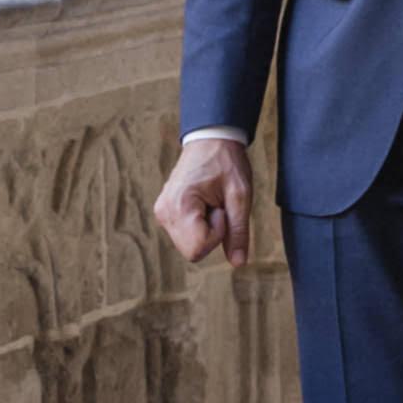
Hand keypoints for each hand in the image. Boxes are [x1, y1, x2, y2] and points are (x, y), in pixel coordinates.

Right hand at [153, 132, 255, 266]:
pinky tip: (203, 204)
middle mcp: (164, 212)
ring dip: (205, 230)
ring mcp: (162, 212)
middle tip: (217, 205)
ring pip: (189, 246)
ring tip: (210, 202)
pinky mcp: (164, 213)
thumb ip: (239, 232)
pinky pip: (185, 236)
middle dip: (211, 235)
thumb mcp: (240, 197)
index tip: (221, 209)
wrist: (211, 139)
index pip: (197, 250)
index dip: (217, 235)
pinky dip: (198, 226)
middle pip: (192, 252)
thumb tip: (239, 263)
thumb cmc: (227, 163)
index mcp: (179, 206)